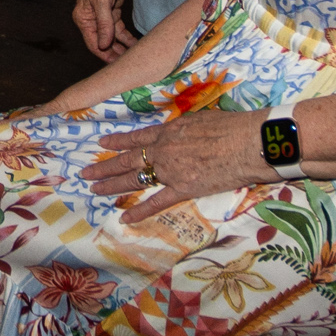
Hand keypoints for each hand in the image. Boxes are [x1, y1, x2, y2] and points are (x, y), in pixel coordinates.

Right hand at [73, 0, 137, 61]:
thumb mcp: (103, 1)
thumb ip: (104, 24)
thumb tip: (104, 45)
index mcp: (83, 18)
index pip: (94, 43)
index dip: (105, 55)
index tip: (117, 65)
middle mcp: (91, 20)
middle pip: (103, 43)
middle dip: (115, 54)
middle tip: (129, 63)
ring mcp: (103, 17)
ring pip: (112, 38)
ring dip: (122, 47)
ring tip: (135, 56)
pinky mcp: (113, 12)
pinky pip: (119, 30)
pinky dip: (126, 38)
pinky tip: (135, 44)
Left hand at [78, 111, 271, 223]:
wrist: (249, 141)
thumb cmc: (233, 127)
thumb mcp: (204, 119)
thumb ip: (187, 129)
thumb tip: (183, 133)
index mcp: (170, 130)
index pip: (137, 137)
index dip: (117, 142)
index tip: (102, 145)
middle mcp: (164, 149)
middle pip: (128, 160)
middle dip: (104, 167)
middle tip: (85, 173)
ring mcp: (171, 170)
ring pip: (134, 179)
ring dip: (112, 186)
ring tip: (94, 191)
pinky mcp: (183, 188)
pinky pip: (156, 202)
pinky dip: (139, 210)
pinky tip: (124, 216)